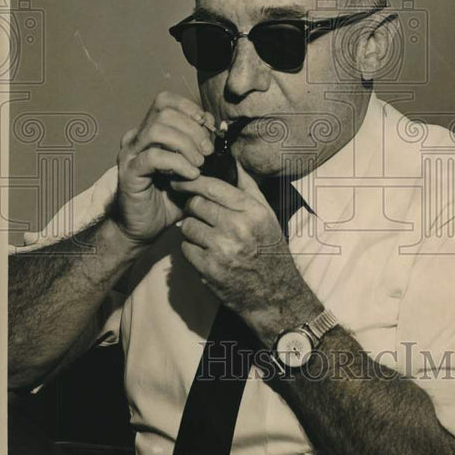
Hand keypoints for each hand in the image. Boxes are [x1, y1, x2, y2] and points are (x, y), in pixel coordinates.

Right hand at [111, 91, 214, 244]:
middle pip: (165, 113)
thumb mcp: (193, 168)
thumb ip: (202, 147)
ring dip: (185, 144)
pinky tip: (191, 175)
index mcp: (150, 131)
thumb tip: (220, 126)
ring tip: (200, 162)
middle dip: (193, 129)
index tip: (208, 127)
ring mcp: (130, 154)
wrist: (145, 227)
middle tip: (208, 150)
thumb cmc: (170, 198)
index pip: (165, 101)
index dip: (189, 108)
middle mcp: (136, 137)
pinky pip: (153, 157)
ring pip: (157, 130)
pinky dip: (177, 163)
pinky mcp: (128, 173)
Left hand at [177, 165, 320, 342]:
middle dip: (192, 206)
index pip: (212, 186)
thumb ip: (247, 187)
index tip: (181, 180)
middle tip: (197, 212)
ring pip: (187, 226)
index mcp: (252, 211)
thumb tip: (231, 161)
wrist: (274, 294)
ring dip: (191, 229)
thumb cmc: (269, 248)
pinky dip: (191, 249)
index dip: (192, 181)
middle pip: (196, 204)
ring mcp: (222, 250)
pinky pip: (185, 249)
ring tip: (205, 234)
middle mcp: (237, 228)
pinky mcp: (209, 270)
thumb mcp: (266, 215)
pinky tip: (205, 252)